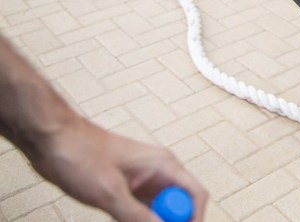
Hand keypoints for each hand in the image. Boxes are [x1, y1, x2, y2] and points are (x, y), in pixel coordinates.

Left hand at [32, 115, 207, 220]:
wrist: (52, 139)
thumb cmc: (80, 153)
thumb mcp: (109, 192)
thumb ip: (137, 216)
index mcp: (164, 165)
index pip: (195, 195)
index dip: (193, 219)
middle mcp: (158, 173)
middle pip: (178, 206)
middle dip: (169, 221)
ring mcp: (141, 181)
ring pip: (158, 210)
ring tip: (121, 221)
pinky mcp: (125, 189)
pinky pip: (140, 212)